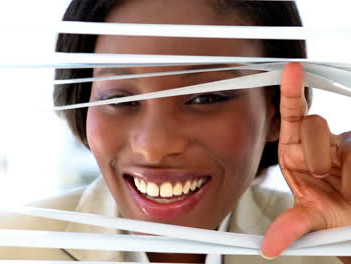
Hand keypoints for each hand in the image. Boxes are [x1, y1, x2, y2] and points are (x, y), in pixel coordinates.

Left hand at [260, 63, 350, 262]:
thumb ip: (292, 227)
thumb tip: (270, 247)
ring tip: (344, 184)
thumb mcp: (312, 219)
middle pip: (315, 124)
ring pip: (342, 138)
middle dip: (318, 151)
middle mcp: (317, 143)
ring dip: (345, 165)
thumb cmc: (332, 213)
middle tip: (325, 175)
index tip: (292, 69)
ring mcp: (343, 143)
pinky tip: (350, 180)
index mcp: (295, 153)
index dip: (290, 92)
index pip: (290, 117)